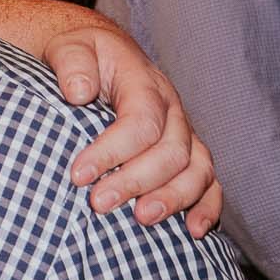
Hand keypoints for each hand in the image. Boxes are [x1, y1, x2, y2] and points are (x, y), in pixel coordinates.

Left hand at [43, 21, 223, 235]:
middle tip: (99, 203)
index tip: (78, 175)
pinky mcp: (186, 153)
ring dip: (173, 197)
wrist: (99, 55)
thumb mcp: (70, 47)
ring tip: (142, 219)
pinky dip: (207, 206)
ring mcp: (183, 133)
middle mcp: (172, 109)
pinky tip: (194, 231)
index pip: (141, 120)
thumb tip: (77, 92)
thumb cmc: (81, 56)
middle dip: (136, 180)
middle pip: (170, 150)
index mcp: (144, 82)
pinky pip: (208, 181)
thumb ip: (72, 63)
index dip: (112, 150)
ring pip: (196, 168)